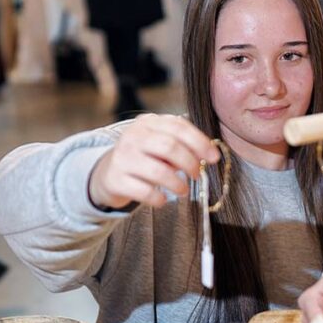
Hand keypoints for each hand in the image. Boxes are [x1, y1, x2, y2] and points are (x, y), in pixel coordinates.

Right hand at [89, 114, 220, 208]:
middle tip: (197, 175)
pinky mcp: (116, 179)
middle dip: (190, 163)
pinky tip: (163, 199)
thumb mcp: (161, 145)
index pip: (178, 127)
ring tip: (183, 190)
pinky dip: (159, 198)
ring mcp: (122, 157)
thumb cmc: (145, 157)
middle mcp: (133, 136)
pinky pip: (145, 191)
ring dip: (177, 183)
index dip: (200, 142)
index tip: (214, 158)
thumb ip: (183, 146)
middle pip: (170, 147)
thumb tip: (208, 155)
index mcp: (148, 122)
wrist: (109, 173)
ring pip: (158, 171)